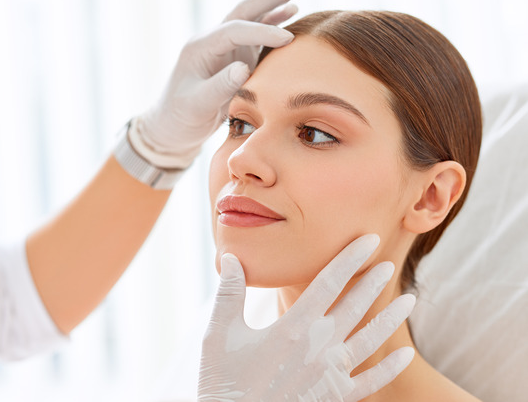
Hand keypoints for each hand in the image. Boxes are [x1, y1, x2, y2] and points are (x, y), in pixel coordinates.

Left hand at [129, 0, 305, 168]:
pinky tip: (292, 8)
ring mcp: (224, 48)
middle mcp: (213, 41)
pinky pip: (257, 34)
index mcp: (200, 47)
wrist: (172, 127)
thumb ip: (219, 87)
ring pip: (252, 17)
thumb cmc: (180, 117)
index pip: (235, 30)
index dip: (261, 31)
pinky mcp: (235, 57)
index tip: (287, 38)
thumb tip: (243, 68)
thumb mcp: (197, 106)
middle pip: (244, 10)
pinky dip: (274, 20)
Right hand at [197, 235, 416, 401]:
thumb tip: (232, 258)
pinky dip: (390, 369)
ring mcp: (329, 375)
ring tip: (409, 300)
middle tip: (388, 263)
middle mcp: (317, 348)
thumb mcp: (218, 334)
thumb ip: (229, 294)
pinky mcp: (334, 397)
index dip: (349, 259)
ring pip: (369, 340)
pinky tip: (405, 355)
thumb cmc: (222, 381)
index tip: (367, 241)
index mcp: (291, 328)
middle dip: (373, 283)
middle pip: (354, 307)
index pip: (327, 284)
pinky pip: (370, 381)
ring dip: (390, 319)